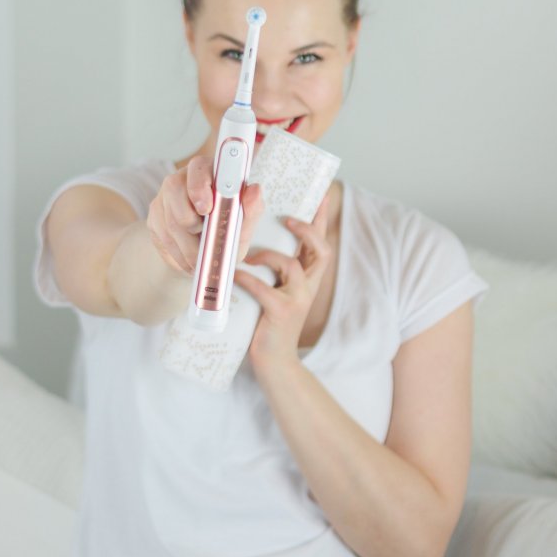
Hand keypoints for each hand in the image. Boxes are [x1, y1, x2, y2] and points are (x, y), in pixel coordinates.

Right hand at [147, 156, 263, 275]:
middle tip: (205, 237)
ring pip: (169, 220)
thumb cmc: (228, 230)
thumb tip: (255, 189)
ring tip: (204, 255)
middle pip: (174, 190)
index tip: (206, 208)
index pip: (197, 167)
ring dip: (188, 245)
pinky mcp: (154, 219)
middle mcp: (182, 180)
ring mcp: (163, 199)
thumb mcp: (244, 224)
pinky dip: (179, 255)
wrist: (209, 252)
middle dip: (191, 220)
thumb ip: (253, 208)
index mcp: (207, 172)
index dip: (199, 186)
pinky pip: (162, 238)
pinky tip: (191, 258)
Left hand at [232, 192, 332, 373]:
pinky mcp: (282, 312)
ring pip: (291, 265)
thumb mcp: (276, 289)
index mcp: (308, 277)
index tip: (322, 194)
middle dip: (307, 230)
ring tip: (248, 255)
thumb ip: (273, 267)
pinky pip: (264, 288)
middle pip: (321, 249)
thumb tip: (253, 236)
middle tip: (287, 218)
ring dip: (267, 255)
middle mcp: (308, 286)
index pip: (321, 241)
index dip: (322, 219)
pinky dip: (247, 279)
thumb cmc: (269, 321)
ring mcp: (297, 299)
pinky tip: (234, 276)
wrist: (274, 362)